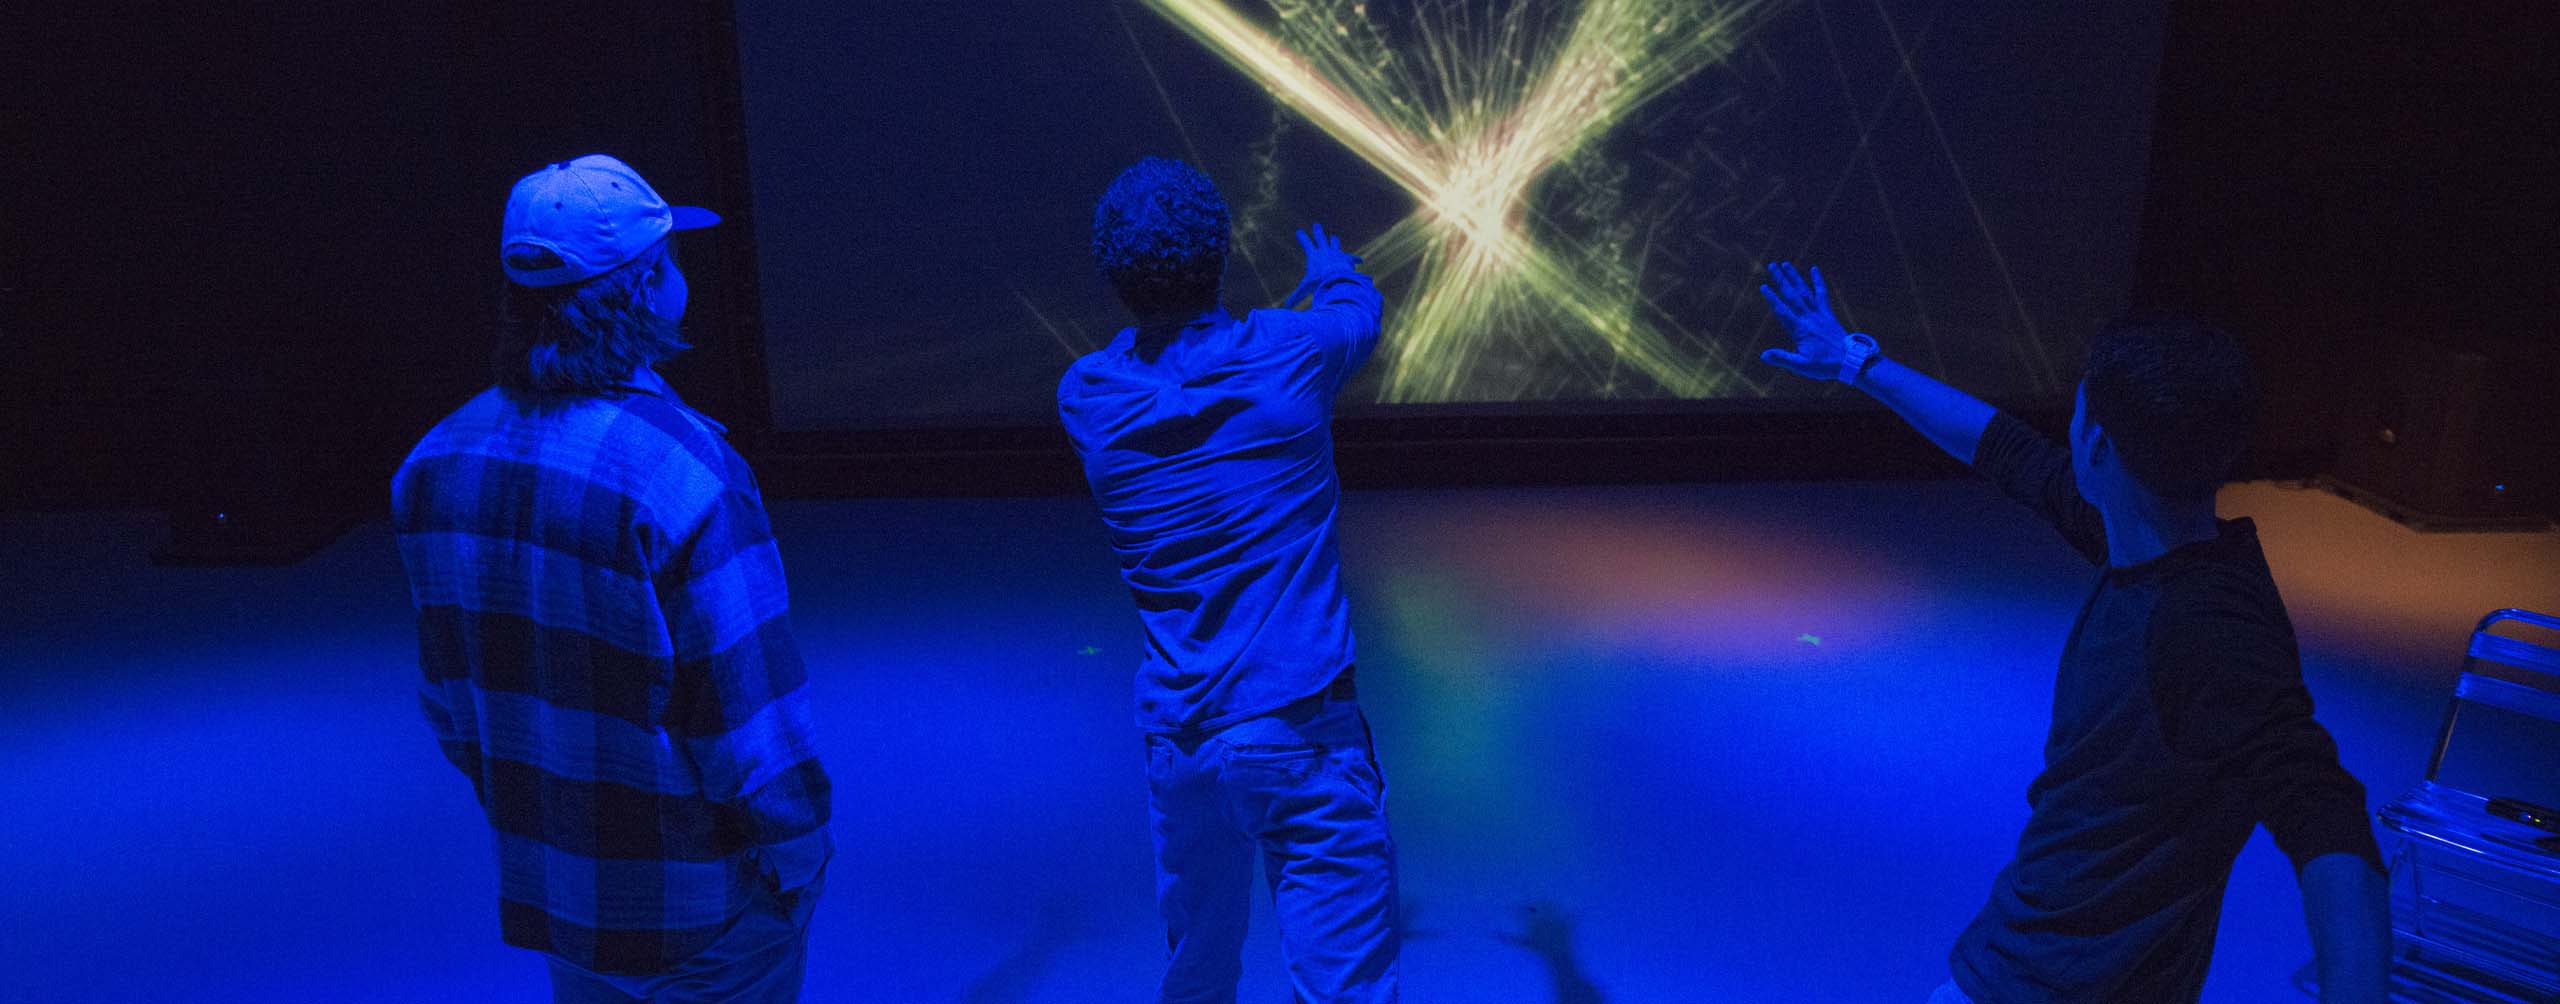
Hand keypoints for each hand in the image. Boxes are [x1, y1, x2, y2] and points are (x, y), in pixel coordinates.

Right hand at [1283, 222, 1362, 307]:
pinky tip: (1360, 261)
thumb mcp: (1306, 289)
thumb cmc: (1320, 282)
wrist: (1337, 278)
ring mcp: (1337, 253)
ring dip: (1334, 241)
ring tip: (1334, 238)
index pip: (1306, 243)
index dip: (1302, 237)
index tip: (1299, 231)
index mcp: (1314, 256)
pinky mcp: (1347, 258)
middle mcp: (1325, 251)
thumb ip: (1296, 297)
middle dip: (1318, 232)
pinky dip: (1355, 260)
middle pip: (1321, 238)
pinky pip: (1352, 258)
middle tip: (1316, 225)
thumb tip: (1285, 307)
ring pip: (1335, 244)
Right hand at [1757, 260, 1855, 380]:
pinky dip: (1818, 281)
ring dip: (1795, 277)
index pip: (1783, 311)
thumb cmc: (1825, 365)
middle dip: (1781, 280)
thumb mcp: (1802, 365)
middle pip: (1792, 295)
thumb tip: (1763, 355)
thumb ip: (1782, 358)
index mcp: (1801, 329)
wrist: (1851, 361)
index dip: (1772, 298)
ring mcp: (1819, 314)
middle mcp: (1809, 318)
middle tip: (1772, 265)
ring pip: (1804, 291)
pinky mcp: (1828, 314)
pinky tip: (1814, 269)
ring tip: (1785, 264)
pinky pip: (1822, 294)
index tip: (1763, 286)